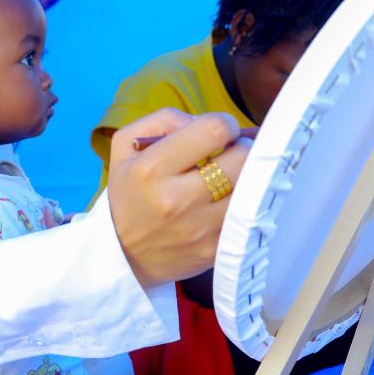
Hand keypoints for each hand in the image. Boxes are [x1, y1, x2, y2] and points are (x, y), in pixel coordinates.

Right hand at [106, 108, 249, 287]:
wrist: (122, 255)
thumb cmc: (128, 192)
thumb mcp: (126, 146)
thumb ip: (164, 119)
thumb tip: (202, 121)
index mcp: (152, 168)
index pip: (213, 130)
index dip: (225, 123)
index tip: (221, 131)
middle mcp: (176, 199)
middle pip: (241, 158)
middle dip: (242, 148)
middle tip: (232, 152)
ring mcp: (199, 228)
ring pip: (251, 189)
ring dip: (249, 177)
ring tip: (234, 176)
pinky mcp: (214, 251)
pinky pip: (248, 218)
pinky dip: (246, 205)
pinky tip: (232, 202)